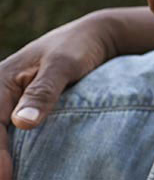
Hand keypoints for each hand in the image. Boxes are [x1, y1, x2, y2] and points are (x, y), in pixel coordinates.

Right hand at [0, 13, 114, 178]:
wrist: (94, 37)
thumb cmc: (78, 47)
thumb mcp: (63, 65)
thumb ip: (44, 91)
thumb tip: (22, 123)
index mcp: (1, 80)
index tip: (7, 175)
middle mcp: (0, 92)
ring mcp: (11, 103)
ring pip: (0, 132)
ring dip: (2, 154)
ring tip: (11, 177)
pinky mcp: (23, 110)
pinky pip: (10, 132)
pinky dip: (10, 150)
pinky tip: (16, 168)